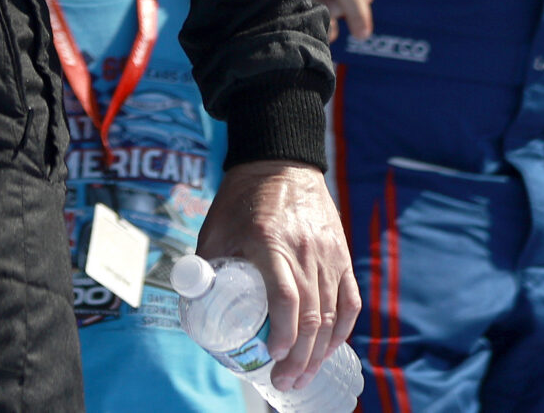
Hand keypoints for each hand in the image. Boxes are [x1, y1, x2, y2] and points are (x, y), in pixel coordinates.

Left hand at [194, 160, 359, 392]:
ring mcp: (328, 254)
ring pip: (333, 314)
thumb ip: (206, 264)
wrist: (280, 161)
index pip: (286, 298)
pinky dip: (343, 329)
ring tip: (304, 376)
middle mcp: (305, 251)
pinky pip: (349, 299)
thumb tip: (194, 306)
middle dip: (300, 357)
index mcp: (270, 243)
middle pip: (312, 316)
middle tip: (285, 381)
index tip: (272, 356)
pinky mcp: (342, 254)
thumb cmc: (242, 197)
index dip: (283, 333)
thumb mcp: (216, 227)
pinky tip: (330, 348)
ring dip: (320, 351)